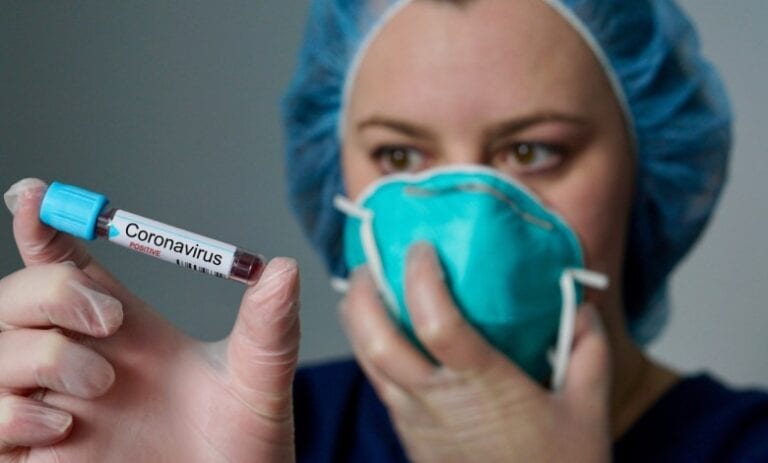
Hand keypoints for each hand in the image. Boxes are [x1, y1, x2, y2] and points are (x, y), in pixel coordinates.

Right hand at [0, 178, 299, 461]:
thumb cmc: (244, 449)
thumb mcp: (259, 385)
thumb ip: (268, 329)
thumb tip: (285, 268)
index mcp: (126, 332)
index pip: (67, 267)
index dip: (45, 228)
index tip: (37, 196)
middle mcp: (80, 362)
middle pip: (15, 301)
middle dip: (47, 292)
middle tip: (108, 317)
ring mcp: (50, 411)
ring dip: (34, 357)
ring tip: (99, 385)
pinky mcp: (33, 460)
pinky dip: (6, 416)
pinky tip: (60, 429)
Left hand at [339, 242, 610, 462]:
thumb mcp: (589, 407)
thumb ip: (588, 347)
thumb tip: (578, 302)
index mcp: (485, 388)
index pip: (438, 321)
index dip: (421, 276)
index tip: (421, 246)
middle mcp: (439, 404)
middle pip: (377, 342)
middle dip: (363, 294)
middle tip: (367, 260)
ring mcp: (416, 423)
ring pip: (367, 364)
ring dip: (357, 321)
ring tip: (364, 287)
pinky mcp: (408, 437)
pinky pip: (378, 385)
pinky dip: (370, 350)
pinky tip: (382, 332)